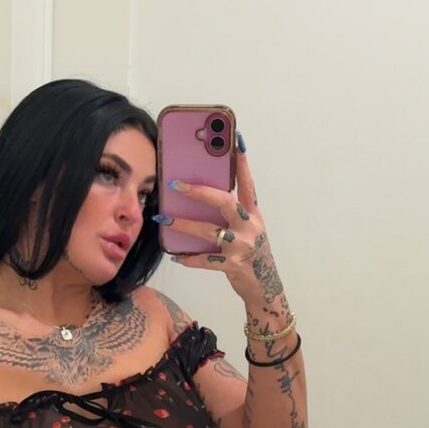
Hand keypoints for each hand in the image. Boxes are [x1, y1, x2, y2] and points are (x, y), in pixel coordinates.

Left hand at [163, 146, 282, 305]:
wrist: (264, 286)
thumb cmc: (251, 253)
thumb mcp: (249, 229)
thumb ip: (233, 214)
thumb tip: (204, 196)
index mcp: (254, 214)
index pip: (248, 184)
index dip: (242, 163)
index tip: (235, 141)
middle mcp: (250, 227)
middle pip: (224, 202)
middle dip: (199, 192)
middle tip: (176, 185)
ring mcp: (241, 246)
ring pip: (209, 230)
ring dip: (184, 224)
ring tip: (164, 218)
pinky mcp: (232, 265)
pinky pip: (206, 260)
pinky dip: (190, 258)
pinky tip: (176, 255)